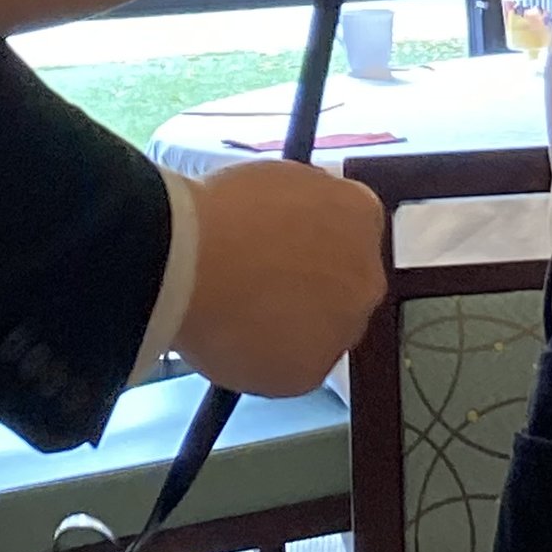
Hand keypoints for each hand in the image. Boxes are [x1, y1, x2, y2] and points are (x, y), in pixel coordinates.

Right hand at [168, 160, 386, 395]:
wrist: (188, 260)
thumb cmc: (218, 214)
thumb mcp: (274, 181)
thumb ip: (301, 208)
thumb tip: (290, 222)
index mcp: (359, 214)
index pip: (352, 234)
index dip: (313, 246)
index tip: (289, 252)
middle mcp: (364, 274)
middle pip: (343, 289)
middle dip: (307, 291)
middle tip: (260, 286)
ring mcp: (342, 327)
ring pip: (318, 334)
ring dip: (289, 328)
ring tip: (237, 313)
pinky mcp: (311, 370)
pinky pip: (291, 369)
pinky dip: (265, 361)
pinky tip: (233, 338)